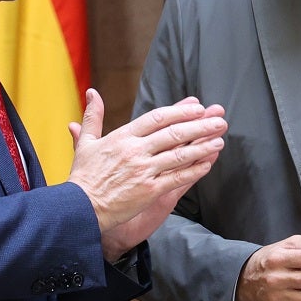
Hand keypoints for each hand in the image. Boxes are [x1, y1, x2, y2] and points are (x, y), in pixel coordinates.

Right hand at [67, 92, 225, 255]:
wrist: (80, 209)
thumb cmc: (83, 177)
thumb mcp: (87, 143)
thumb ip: (93, 116)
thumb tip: (92, 92)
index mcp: (123, 137)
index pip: (157, 118)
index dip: (180, 111)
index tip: (197, 107)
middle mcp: (136, 151)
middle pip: (174, 133)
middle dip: (200, 125)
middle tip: (218, 119)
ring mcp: (144, 171)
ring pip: (180, 155)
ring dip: (202, 146)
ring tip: (220, 139)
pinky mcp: (150, 191)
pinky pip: (177, 178)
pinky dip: (194, 170)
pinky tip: (207, 164)